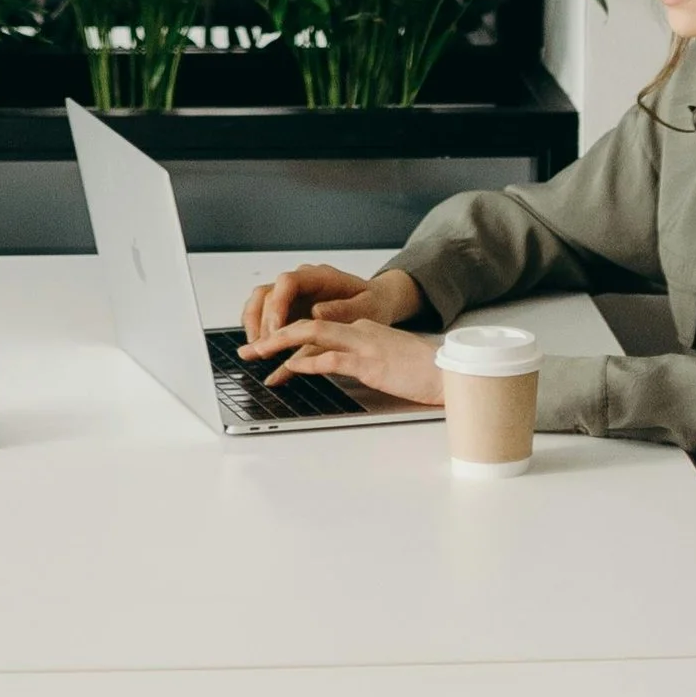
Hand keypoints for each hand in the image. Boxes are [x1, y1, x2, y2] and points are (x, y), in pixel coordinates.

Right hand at [239, 261, 419, 349]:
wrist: (376, 301)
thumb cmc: (371, 303)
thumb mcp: (367, 307)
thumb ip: (343, 309)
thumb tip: (317, 312)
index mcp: (319, 276)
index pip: (288, 282)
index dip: (278, 305)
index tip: (277, 330)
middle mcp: (300, 282)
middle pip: (267, 293)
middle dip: (261, 322)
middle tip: (262, 349)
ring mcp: (292, 295)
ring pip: (260, 302)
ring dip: (254, 325)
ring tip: (255, 351)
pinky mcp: (289, 309)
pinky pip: (264, 314)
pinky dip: (257, 329)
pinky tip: (257, 348)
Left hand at [253, 317, 445, 412]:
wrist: (445, 370)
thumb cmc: (418, 369)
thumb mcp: (382, 357)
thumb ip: (358, 355)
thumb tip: (332, 363)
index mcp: (359, 327)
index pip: (315, 326)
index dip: (286, 334)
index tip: (266, 346)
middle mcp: (356, 330)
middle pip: (306, 325)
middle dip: (273, 336)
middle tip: (250, 349)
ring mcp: (362, 344)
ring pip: (312, 336)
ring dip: (281, 345)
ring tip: (259, 355)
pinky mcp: (369, 362)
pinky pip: (332, 358)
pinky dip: (308, 361)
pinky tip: (291, 367)